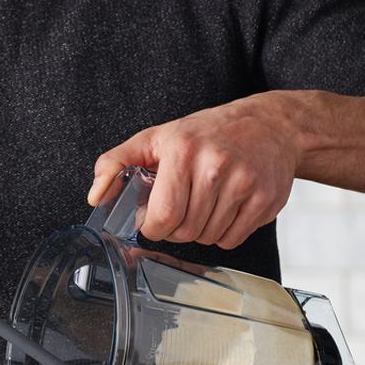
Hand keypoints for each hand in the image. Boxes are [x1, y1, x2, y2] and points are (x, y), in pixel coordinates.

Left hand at [87, 93, 304, 248]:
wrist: (268, 125)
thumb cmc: (207, 133)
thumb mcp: (156, 138)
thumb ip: (117, 163)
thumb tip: (95, 196)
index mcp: (183, 151)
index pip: (163, 215)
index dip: (153, 226)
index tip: (154, 218)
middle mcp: (215, 166)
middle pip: (185, 231)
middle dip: (177, 228)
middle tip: (182, 207)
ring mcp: (244, 183)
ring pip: (208, 238)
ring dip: (201, 230)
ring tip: (205, 203)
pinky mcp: (266, 200)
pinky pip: (233, 239)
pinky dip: (224, 233)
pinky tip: (225, 208)